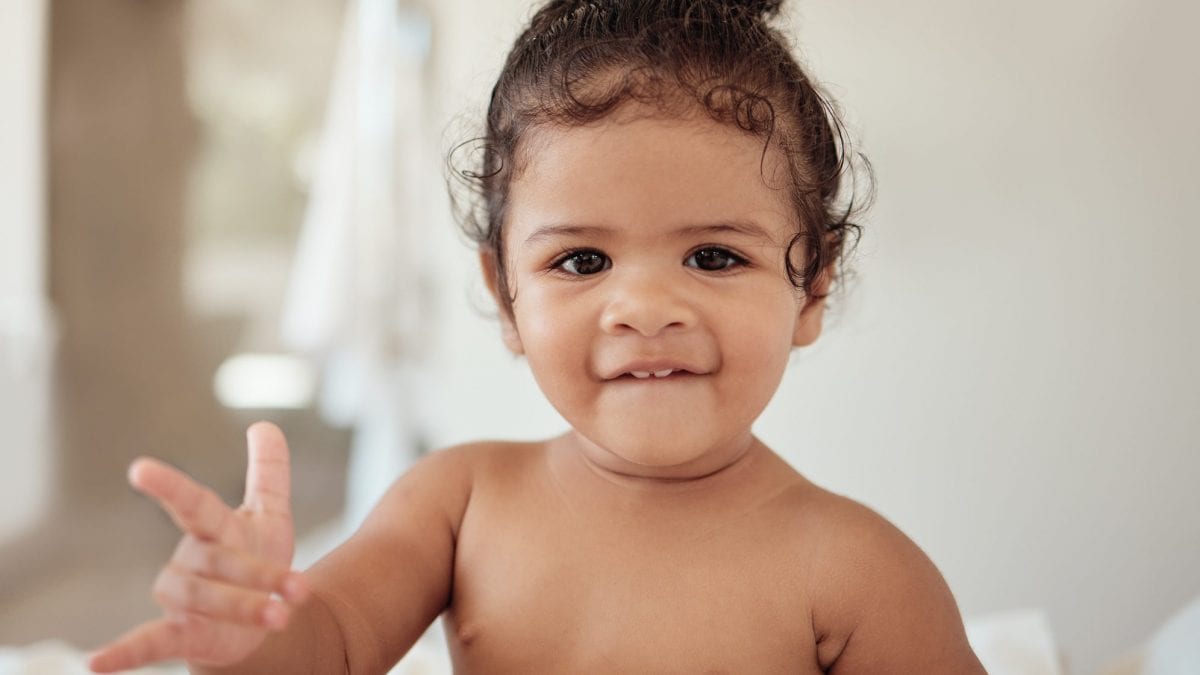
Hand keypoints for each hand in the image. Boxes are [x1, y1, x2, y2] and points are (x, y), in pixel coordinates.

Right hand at [89, 422, 309, 671]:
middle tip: (299, 589)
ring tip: (281, 617)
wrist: (259, 619)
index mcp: (213, 528)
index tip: (138, 469)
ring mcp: (180, 598)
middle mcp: (190, 559)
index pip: (191, 502)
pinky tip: (95, 662)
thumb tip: (264, 425)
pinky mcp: (178, 634)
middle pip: (216, 560)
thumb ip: (268, 472)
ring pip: (200, 597)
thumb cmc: (257, 560)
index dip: (169, 485)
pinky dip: (122, 652)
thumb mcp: (270, 516)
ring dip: (243, 607)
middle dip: (260, 574)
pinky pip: (145, 641)